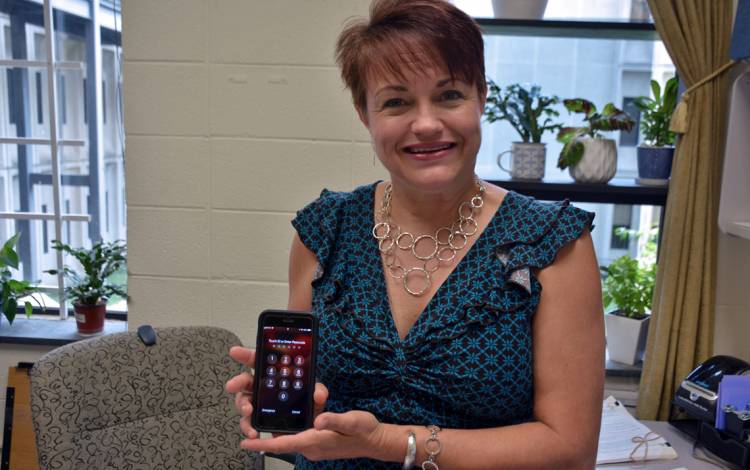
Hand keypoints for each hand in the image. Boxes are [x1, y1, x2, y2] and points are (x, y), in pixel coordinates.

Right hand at [224, 346, 328, 439]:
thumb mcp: (315, 392)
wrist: (308, 422)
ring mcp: (259, 404)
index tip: (235, 351)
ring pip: (243, 402)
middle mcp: (262, 387)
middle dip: (237, 381)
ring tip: (248, 411)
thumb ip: (318, 390)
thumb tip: (318, 394)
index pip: (257, 360)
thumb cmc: (307, 400)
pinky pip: (249, 423)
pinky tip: (253, 431)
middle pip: (245, 381)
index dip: (245, 354)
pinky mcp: (259, 420)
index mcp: (273, 373)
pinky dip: (249, 427)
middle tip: (232, 385)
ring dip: (242, 406)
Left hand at [238, 409, 386, 461]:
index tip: (245, 443)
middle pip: (282, 443)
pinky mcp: (319, 441)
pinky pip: (299, 437)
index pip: (283, 444)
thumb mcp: (351, 421)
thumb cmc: (364, 431)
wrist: (376, 441)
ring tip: (261, 424)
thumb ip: (334, 420)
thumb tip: (318, 420)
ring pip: (289, 440)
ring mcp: (315, 445)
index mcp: (315, 441)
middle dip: (264, 439)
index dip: (263, 444)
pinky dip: (288, 431)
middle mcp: (311, 446)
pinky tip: (286, 420)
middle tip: (248, 429)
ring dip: (276, 435)